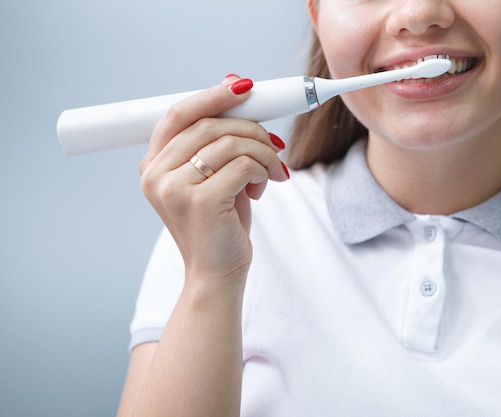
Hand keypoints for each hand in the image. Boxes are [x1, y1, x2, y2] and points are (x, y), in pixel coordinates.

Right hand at [138, 76, 288, 289]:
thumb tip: (234, 86)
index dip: (212, 96)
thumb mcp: (212, 176)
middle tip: (274, 144)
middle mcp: (156, 175)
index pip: (178, 114)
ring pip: (230, 143)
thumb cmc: (218, 224)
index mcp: (153, 166)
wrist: (215, 274)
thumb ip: (217, 139)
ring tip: (272, 171)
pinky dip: (264, 170)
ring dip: (262, 152)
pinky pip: (244, 165)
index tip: (243, 87)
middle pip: (210, 124)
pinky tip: (264, 186)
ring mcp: (174, 188)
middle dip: (251, 129)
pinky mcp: (200, 202)